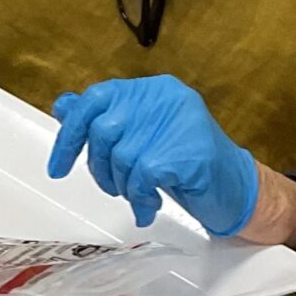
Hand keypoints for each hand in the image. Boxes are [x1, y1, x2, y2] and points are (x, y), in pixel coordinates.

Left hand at [47, 75, 258, 236]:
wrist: (237, 190)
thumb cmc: (187, 165)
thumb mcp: (141, 139)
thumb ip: (105, 121)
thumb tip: (63, 106)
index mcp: (152, 89)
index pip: (95, 99)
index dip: (70, 135)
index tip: (58, 166)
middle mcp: (165, 98)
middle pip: (103, 130)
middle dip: (100, 168)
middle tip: (113, 186)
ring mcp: (179, 121)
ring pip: (122, 156)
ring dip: (123, 186)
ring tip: (139, 195)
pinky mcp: (188, 150)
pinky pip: (143, 176)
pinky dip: (140, 198)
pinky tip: (149, 205)